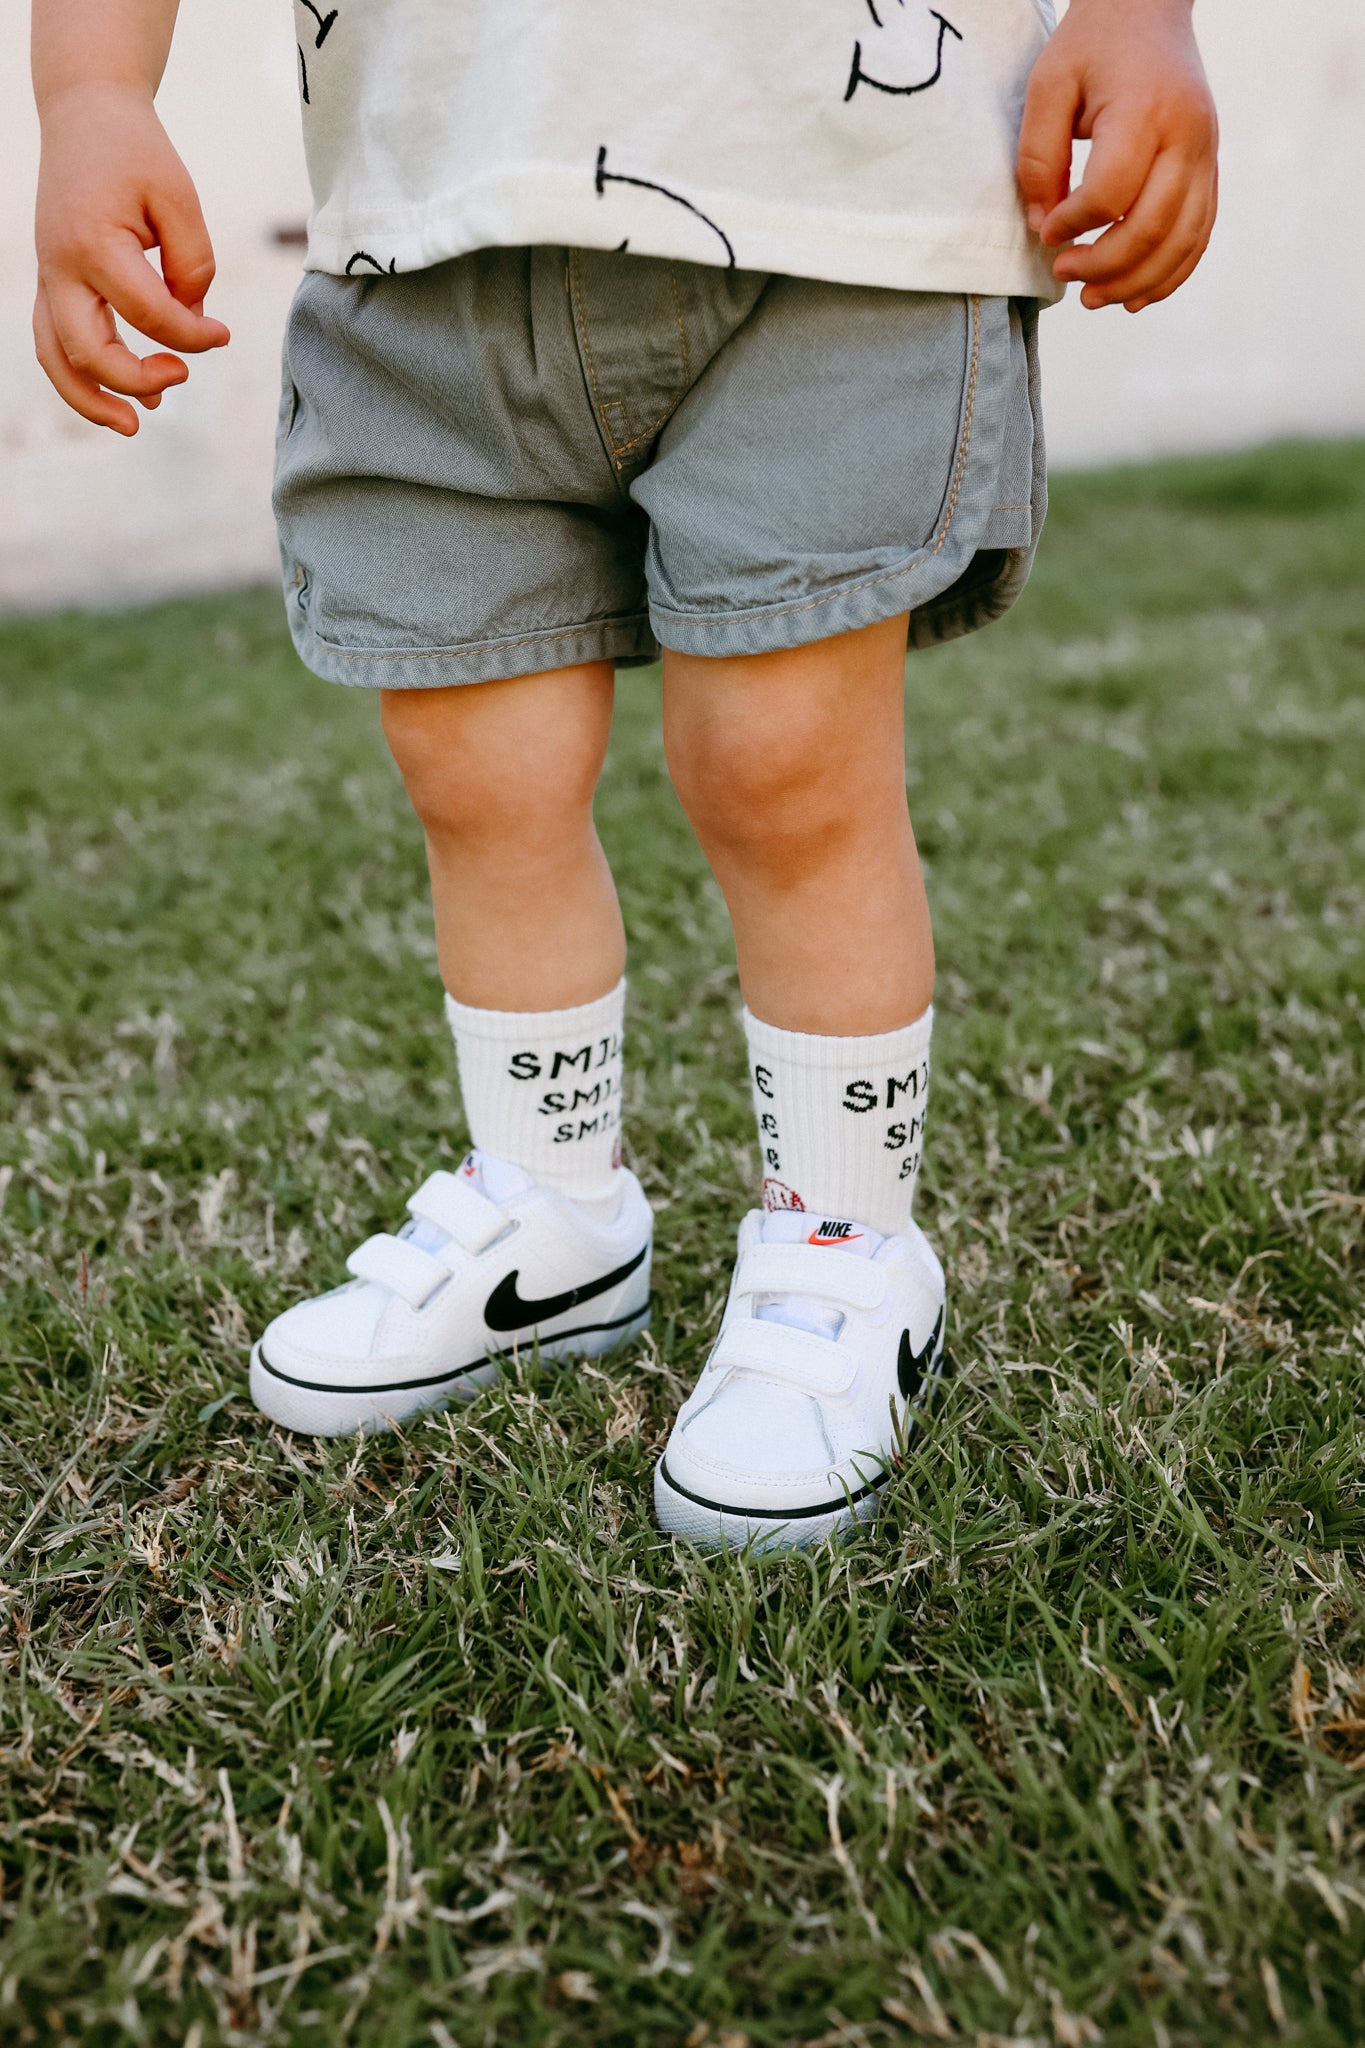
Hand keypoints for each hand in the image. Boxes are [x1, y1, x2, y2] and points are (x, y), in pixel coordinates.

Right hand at [34, 81, 229, 433]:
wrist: (84, 117)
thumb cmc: (137, 155)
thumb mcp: (180, 198)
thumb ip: (194, 265)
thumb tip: (193, 324)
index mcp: (96, 244)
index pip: (150, 315)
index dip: (193, 337)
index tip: (222, 336)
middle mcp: (61, 268)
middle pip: (89, 351)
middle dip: (138, 379)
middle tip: (182, 377)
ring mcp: (49, 279)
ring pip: (56, 358)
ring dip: (91, 401)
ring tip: (134, 427)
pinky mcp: (51, 284)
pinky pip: (52, 344)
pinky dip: (80, 379)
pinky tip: (120, 401)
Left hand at [1017, 0, 1217, 312]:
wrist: (1149, 9)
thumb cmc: (1094, 44)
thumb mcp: (1048, 86)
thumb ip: (1038, 158)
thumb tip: (1044, 226)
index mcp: (1144, 109)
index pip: (1110, 193)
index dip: (1072, 225)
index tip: (1046, 230)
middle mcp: (1186, 135)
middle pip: (1151, 227)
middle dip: (1103, 265)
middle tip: (1064, 272)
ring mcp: (1206, 154)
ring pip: (1182, 241)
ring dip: (1136, 282)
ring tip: (1093, 298)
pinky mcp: (1210, 168)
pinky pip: (1199, 235)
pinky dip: (1169, 274)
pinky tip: (1134, 295)